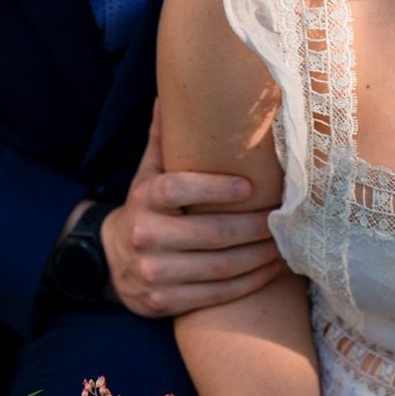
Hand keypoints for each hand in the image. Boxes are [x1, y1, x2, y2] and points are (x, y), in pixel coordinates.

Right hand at [101, 97, 283, 317]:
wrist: (111, 261)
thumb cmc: (144, 207)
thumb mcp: (147, 173)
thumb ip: (163, 138)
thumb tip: (171, 92)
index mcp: (144, 199)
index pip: (178, 189)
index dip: (214, 187)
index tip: (249, 185)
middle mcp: (145, 237)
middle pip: (209, 233)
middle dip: (253, 227)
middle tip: (283, 218)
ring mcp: (154, 273)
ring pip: (218, 268)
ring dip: (258, 257)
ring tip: (283, 244)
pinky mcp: (163, 303)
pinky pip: (215, 296)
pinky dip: (248, 284)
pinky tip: (270, 270)